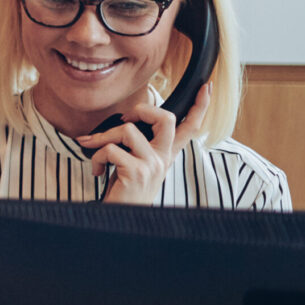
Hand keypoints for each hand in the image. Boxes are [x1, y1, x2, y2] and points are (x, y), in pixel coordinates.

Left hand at [82, 83, 211, 204]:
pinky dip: (96, 157)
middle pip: (166, 118)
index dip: (200, 106)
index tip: (208, 86)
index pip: (190, 127)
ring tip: (98, 152)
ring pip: (127, 130)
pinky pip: (110, 149)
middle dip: (142, 109)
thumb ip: (136, 144)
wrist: (123, 219)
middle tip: (126, 120)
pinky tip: (97, 171)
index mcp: (166, 154)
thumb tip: (121, 123)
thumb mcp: (135, 163)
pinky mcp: (136, 172)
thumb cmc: (125, 189)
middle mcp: (163, 158)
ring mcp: (152, 165)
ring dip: (104, 138)